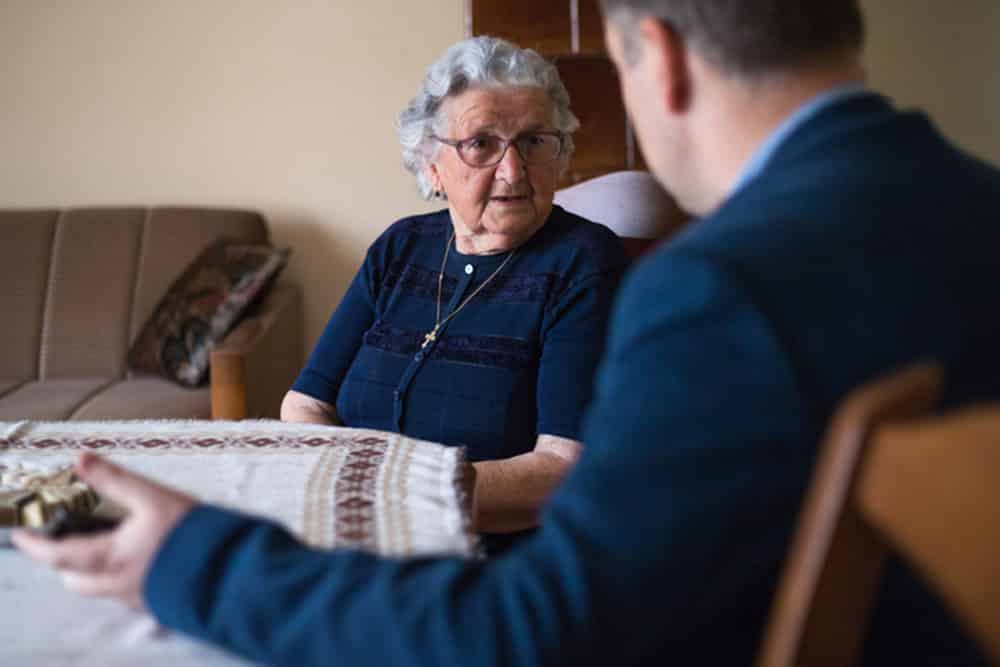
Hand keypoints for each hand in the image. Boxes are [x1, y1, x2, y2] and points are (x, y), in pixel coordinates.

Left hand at [11, 451, 195, 609]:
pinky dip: (118, 576)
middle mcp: (116, 582)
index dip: (35, 544)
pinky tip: (139, 558)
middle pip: (74, 578)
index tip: (21, 534)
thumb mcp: (153, 496)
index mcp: (109, 556)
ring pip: (98, 587)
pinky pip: (124, 592)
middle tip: (66, 538)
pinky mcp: (155, 601)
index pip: (56, 555)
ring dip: (90, 570)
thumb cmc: (192, 534)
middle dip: (63, 561)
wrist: (231, 570)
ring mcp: (136, 595)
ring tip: (104, 544)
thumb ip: (115, 479)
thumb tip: (80, 458)